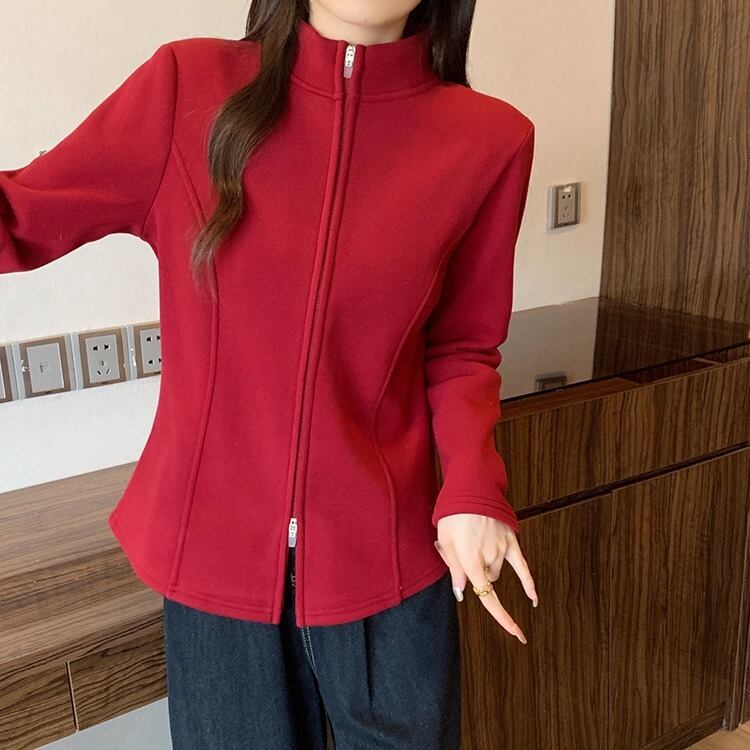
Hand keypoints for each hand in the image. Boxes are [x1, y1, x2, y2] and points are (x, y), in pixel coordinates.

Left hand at [434, 513, 536, 643]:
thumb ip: (454, 568)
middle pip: (486, 580)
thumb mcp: (444, 541)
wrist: (472, 488)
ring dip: (486, 565)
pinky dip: (528, 583)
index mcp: (470, 561)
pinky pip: (522, 566)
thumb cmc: (453, 514)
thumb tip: (462, 592)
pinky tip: (533, 598)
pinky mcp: (511, 540)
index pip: (487, 596)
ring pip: (497, 571)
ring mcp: (502, 550)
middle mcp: (489, 558)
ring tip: (470, 540)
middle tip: (459, 550)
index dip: (503, 617)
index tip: (517, 632)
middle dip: (475, 573)